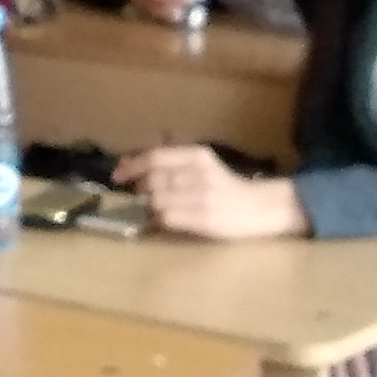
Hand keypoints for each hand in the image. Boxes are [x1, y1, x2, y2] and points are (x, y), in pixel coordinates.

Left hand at [116, 146, 308, 241]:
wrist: (258, 207)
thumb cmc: (225, 187)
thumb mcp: (203, 165)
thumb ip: (173, 164)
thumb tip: (131, 166)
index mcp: (197, 155)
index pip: (155, 157)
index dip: (131, 166)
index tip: (117, 175)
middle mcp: (199, 172)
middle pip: (152, 180)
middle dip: (140, 190)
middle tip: (140, 196)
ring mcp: (201, 196)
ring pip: (156, 200)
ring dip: (149, 206)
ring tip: (154, 209)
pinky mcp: (204, 218)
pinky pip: (168, 218)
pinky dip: (159, 220)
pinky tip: (163, 221)